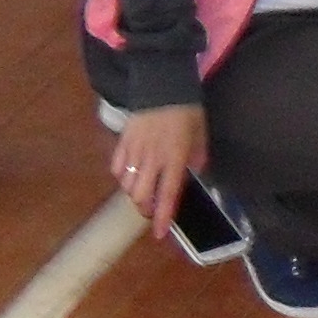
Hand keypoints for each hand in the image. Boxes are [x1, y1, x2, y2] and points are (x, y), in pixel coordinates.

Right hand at [111, 104, 207, 238]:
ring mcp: (134, 151)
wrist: (161, 83)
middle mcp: (152, 159)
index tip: (160, 234)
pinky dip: (122, 175)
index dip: (164, 216)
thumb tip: (196, 171)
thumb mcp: (200, 131)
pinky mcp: (122, 142)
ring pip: (126, 184)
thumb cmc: (186, 108)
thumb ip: (198, 154)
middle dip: (144, 207)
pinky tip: (129, 173)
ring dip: (134, 192)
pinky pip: (116, 167)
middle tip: (151, 208)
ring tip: (142, 189)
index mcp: (175, 158)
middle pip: (140, 196)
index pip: (168, 194)